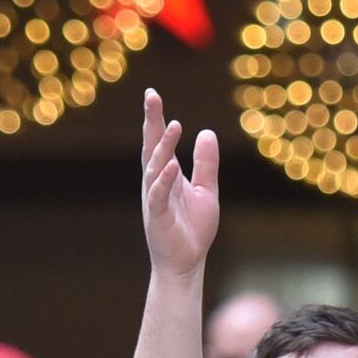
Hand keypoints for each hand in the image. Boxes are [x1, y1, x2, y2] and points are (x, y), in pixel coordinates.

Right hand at [139, 90, 221, 278]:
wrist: (186, 262)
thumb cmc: (192, 228)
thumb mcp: (205, 190)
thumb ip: (205, 163)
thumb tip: (206, 132)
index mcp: (166, 174)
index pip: (159, 141)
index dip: (155, 118)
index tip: (152, 94)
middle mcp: (156, 182)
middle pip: (151, 146)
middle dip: (151, 122)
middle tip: (151, 96)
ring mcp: (154, 198)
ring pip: (154, 167)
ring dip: (163, 147)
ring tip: (173, 126)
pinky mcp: (157, 216)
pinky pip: (158, 195)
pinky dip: (164, 180)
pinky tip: (171, 165)